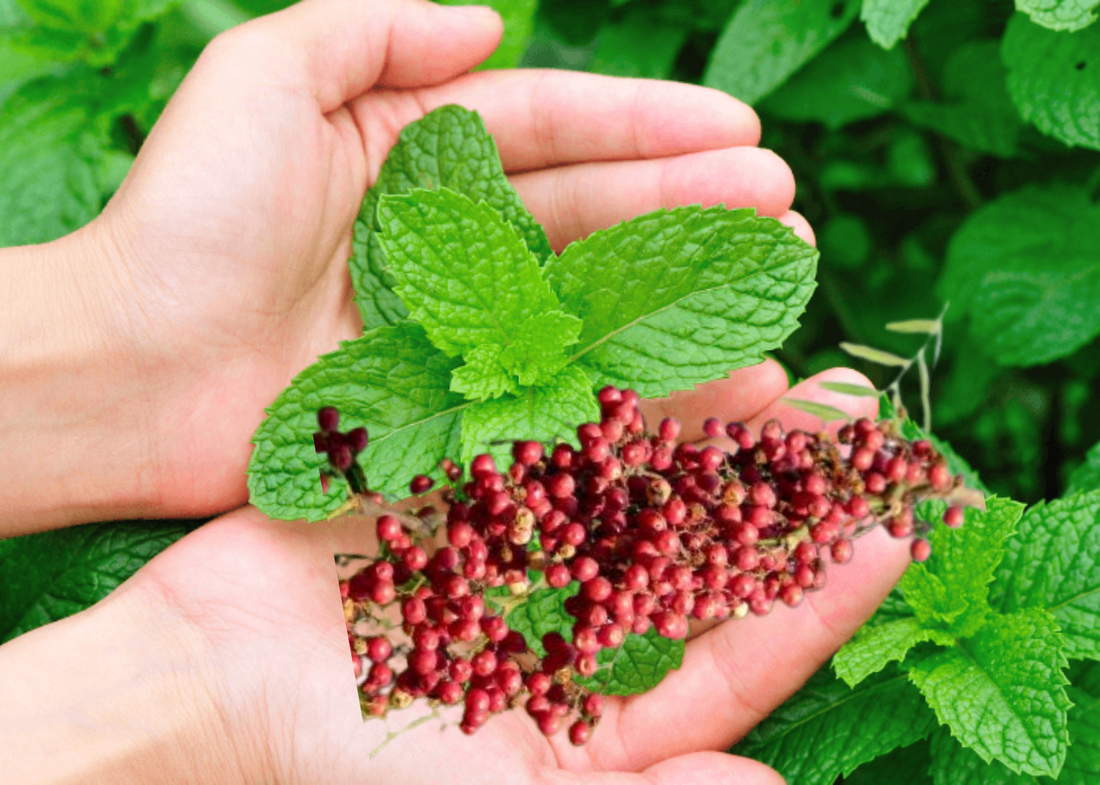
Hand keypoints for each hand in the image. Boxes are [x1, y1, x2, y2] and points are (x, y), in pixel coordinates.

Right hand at [0, 369, 886, 784]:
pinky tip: (658, 346)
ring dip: (707, 429)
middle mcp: (569, 628)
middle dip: (779, 494)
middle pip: (700, 556)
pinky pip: (548, 441)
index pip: (736, 657)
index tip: (889, 541)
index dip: (815, 604)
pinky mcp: (455, 497)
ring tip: (779, 363)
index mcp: (597, 716)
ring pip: (636, 486)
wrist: (196, 691)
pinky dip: (603, 399)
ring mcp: (514, 556)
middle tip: (856, 422)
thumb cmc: (335, 767)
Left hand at [50, 0, 804, 527]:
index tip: (740, 136)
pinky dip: (635, 377)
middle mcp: (447, 236)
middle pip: (593, 211)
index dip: (649, 127)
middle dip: (693, 206)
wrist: (128, 366)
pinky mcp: (451, 402)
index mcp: (414, 151)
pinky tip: (710, 368)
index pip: (555, 127)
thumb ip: (371, 29)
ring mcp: (454, 324)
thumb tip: (487, 22)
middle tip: (787, 211)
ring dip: (686, 287)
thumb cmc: (190, 218)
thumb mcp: (263, 77)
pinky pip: (558, 382)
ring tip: (781, 277)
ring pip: (590, 297)